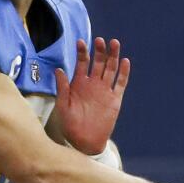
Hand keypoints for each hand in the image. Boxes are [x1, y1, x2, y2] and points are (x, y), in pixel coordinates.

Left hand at [55, 37, 129, 154]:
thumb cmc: (70, 124)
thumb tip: (58, 69)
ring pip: (111, 69)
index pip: (82, 62)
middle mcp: (93, 83)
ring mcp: (105, 90)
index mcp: (80, 83)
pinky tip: (125, 61)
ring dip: (113, 56)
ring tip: (114, 43)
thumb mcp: (63, 105)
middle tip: (100, 40)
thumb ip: (62, 87)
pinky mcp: (115, 99)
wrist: (83, 141)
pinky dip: (124, 72)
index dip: (82, 52)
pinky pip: (121, 83)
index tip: (80, 41)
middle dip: (99, 50)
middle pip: (98, 62)